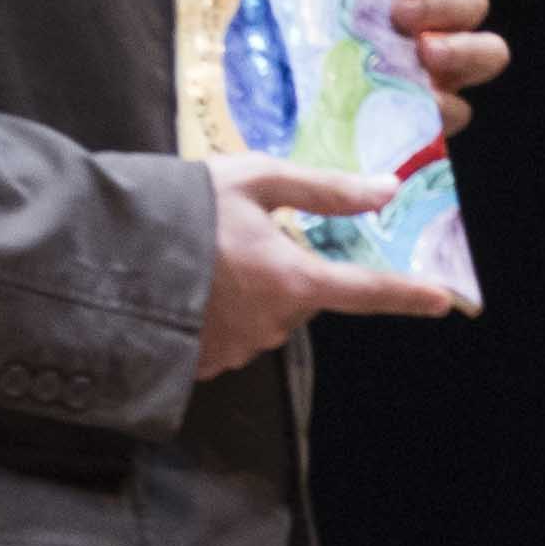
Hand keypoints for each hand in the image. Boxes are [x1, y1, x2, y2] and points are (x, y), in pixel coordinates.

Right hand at [196, 154, 459, 374]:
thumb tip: (386, 189)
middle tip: (239, 234)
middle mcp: (273, 325)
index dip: (408, 294)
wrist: (99, 254)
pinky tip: (188, 286)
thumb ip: (324, 190)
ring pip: (265, 316)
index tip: (445, 300)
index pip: (367, 292)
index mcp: (293, 281)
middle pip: (302, 298)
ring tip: (204, 257)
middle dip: (285, 269)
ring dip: (248, 290)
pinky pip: (228, 336)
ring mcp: (236, 351)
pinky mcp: (202, 364)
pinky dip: (217, 312)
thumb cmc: (181, 208)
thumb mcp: (255, 181)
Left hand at [309, 0, 506, 131]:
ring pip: (490, 51)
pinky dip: (445, 104)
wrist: (312, 113)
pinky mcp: (441, 116)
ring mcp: (448, 73)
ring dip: (464, 49)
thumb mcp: (317, 15)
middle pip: (472, 1)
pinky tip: (419, 103)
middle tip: (403, 17)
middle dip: (443, 4)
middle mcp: (439, 28)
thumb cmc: (322, 52)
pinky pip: (462, 108)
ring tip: (426, 56)